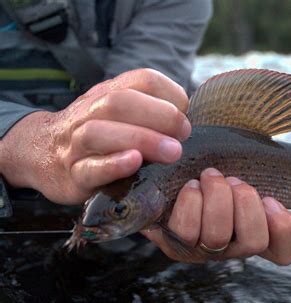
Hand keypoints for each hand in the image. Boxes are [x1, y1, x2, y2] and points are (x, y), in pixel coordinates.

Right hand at [0, 69, 189, 203]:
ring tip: (173, 152)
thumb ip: (149, 111)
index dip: (170, 93)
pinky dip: (113, 165)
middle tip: (184, 135)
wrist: (41, 153)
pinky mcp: (72, 175)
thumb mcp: (118, 113)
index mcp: (108, 94)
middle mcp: (90, 113)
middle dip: (160, 116)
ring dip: (142, 139)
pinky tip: (135, 163)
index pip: (142, 80)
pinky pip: (89, 168)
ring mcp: (76, 144)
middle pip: (121, 102)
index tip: (186, 115)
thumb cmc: (97, 133)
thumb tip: (189, 119)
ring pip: (100, 133)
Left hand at [141, 168, 290, 265]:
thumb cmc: (216, 166)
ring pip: (219, 238)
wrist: (169, 171)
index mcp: (255, 229)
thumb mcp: (249, 160)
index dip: (284, 230)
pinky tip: (191, 186)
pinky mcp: (175, 242)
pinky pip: (186, 231)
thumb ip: (281, 160)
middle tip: (234, 179)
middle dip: (246, 204)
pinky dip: (191, 204)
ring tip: (211, 176)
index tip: (273, 200)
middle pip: (253, 242)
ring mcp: (204, 248)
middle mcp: (233, 244)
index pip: (284, 250)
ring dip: (218, 200)